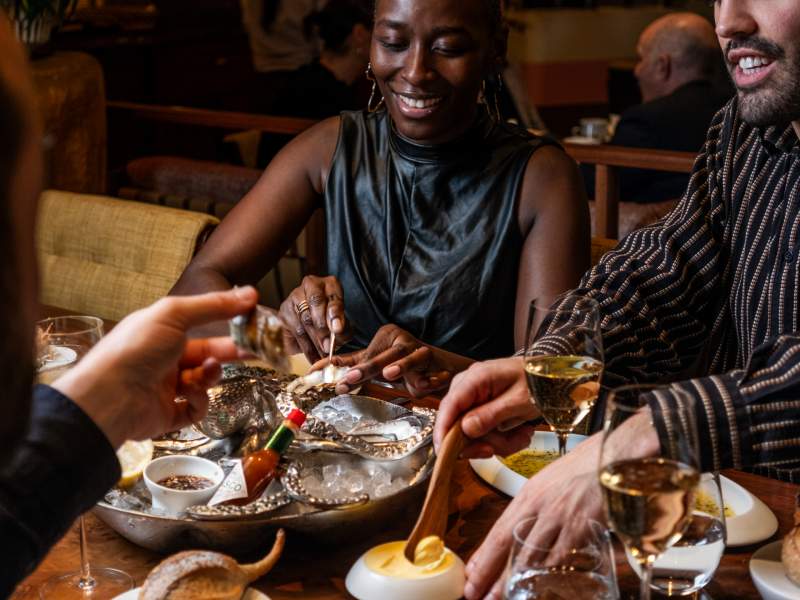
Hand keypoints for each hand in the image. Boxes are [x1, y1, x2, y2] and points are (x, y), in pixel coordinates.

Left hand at [53, 287, 258, 447]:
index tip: (251, 323)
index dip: (227, 325)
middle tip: (253, 352)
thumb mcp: (174, 315)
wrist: (109, 397)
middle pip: (207, 355)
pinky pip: (196, 409)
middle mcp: (164, 359)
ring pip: (204, 381)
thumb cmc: (136, 349)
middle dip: (229, 353)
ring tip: (203, 374)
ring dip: (209, 376)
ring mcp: (166, 388)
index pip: (203, 326)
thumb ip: (213, 305)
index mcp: (162, 332)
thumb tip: (251, 293)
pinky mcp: (169, 415)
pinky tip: (190, 396)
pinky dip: (198, 403)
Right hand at [278, 275, 348, 362]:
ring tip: (322, 355)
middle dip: (322, 329)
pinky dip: (304, 346)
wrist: (319, 322)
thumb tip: (336, 332)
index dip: (334, 313)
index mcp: (329, 284)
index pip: (332, 296)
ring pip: (303, 320)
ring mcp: (294, 297)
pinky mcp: (284, 312)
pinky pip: (293, 331)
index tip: (337, 329)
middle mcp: (310, 285)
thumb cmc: (334, 321)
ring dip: (313, 340)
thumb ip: (343, 327)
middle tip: (328, 346)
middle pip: (315, 306)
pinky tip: (313, 357)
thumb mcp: (344, 322)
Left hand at [315, 324, 467, 396]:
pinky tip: (425, 386)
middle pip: (386, 355)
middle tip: (351, 378)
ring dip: (403, 366)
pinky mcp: (440, 366)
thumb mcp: (376, 363)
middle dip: (369, 368)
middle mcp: (404, 341)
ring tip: (389, 374)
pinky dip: (432, 380)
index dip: (354, 368)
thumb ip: (352, 364)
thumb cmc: (402, 365)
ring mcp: (423, 352)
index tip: (339, 381)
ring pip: (413, 358)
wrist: (438, 368)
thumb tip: (322, 368)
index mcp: (388, 336)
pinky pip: (435, 374)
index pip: (368, 353)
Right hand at [435, 357, 538, 458]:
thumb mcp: (519, 401)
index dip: (443, 430)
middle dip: (484, 441)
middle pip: (459, 423)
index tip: (445, 452)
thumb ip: (491, 415)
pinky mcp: (481, 407)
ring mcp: (473, 397)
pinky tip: (520, 433)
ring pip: (472, 432)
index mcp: (475, 378)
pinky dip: (501, 437)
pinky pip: (482, 430)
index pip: (449, 406)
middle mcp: (468, 386)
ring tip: (523, 436)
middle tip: (509, 445)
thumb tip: (464, 430)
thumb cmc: (538, 382)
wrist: (550, 376)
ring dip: (498, 441)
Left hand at [464, 434, 604, 599]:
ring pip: (531, 556)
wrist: (614, 455)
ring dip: (515, 580)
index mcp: (528, 495)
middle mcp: (539, 506)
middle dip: (490, 574)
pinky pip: (561, 556)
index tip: (470, 574)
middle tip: (475, 593)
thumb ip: (534, 509)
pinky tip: (541, 586)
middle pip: (507, 545)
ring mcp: (559, 517)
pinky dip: (550, 574)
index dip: (482, 556)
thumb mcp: (550, 484)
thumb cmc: (584, 469)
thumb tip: (519, 533)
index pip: (498, 530)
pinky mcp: (582, 526)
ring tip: (501, 597)